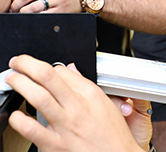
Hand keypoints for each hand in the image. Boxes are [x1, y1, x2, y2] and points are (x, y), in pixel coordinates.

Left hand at [6, 55, 149, 151]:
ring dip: (20, 84)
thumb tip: (70, 69)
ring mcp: (64, 125)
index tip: (39, 68)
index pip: (62, 71)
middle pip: (48, 77)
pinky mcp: (54, 145)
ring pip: (38, 97)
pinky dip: (19, 120)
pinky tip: (16, 115)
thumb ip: (83, 84)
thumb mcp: (104, 102)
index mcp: (89, 93)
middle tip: (17, 62)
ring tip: (13, 79)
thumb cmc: (112, 133)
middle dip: (27, 65)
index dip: (47, 66)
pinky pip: (31, 130)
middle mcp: (76, 106)